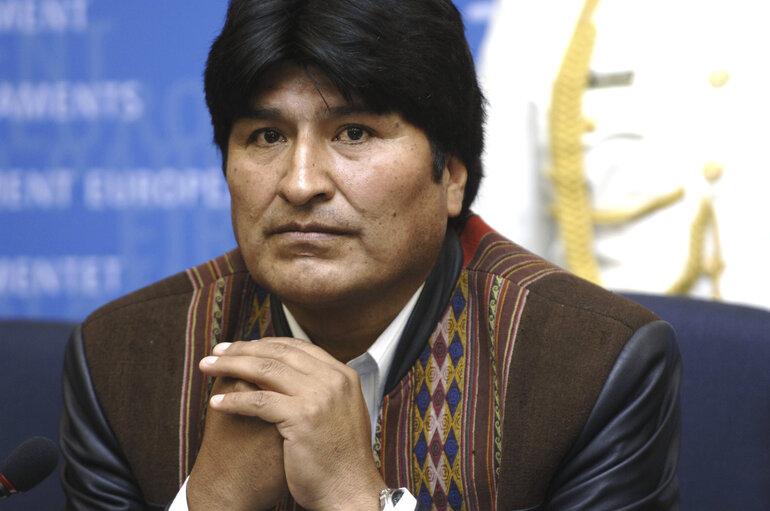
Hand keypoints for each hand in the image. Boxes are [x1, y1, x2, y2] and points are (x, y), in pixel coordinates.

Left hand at [200, 338, 385, 509]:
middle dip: (242, 349)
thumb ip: (321, 390)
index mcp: (342, 375)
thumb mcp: (340, 412)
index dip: (265, 344)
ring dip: (231, 366)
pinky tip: (217, 403)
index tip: (241, 346)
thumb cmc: (340, 459)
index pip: (297, 347)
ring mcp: (318, 396)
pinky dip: (233, 400)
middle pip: (278, 353)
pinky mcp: (302, 416)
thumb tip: (295, 376)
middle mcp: (333, 380)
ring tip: (208, 367)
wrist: (350, 490)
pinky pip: (258, 401)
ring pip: (265, 371)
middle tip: (217, 351)